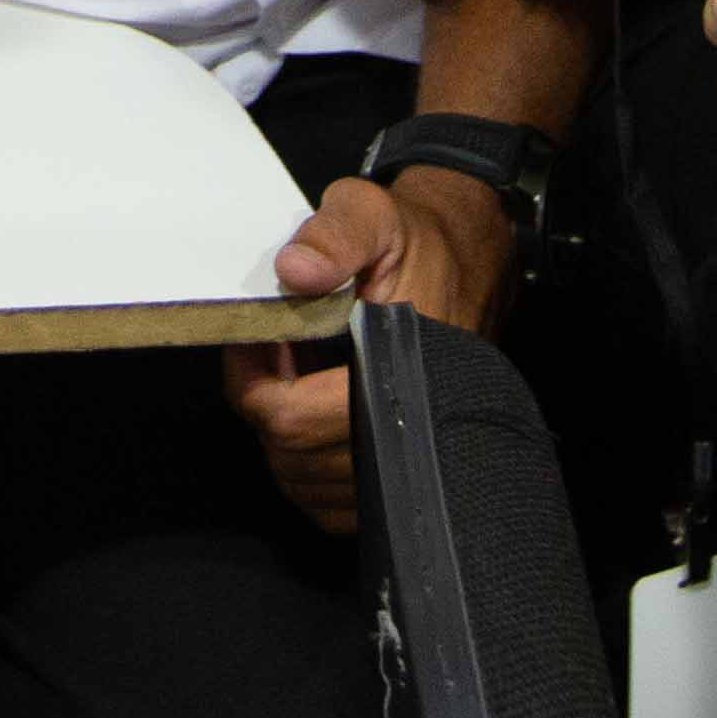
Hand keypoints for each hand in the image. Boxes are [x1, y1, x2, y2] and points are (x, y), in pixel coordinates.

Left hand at [224, 172, 429, 530]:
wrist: (466, 262)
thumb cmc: (417, 243)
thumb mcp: (372, 215)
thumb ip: (333, 236)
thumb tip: (294, 271)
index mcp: (394, 365)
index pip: (296, 418)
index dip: (254, 383)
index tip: (249, 340)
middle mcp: (405, 422)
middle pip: (292, 455)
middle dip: (263, 401)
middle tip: (265, 351)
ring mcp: (405, 455)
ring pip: (307, 484)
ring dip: (281, 434)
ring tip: (289, 375)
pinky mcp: (401, 470)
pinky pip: (334, 502)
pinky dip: (305, 467)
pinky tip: (307, 412)